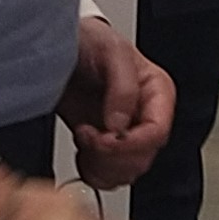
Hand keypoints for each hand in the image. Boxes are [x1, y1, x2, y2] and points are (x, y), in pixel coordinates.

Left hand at [59, 16, 173, 188]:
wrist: (61, 50)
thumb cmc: (90, 43)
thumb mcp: (110, 52)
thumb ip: (122, 87)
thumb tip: (120, 124)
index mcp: (157, 94)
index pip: (157, 133)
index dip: (130, 143)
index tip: (104, 139)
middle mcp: (144, 117)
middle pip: (142, 158)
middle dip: (111, 155)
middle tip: (88, 136)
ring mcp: (125, 134)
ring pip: (126, 172)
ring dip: (100, 165)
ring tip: (85, 138)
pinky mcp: (104, 146)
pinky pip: (108, 176)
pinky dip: (92, 172)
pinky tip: (82, 151)